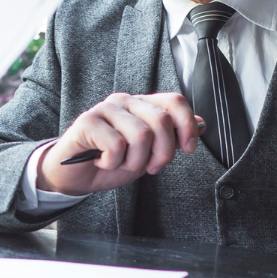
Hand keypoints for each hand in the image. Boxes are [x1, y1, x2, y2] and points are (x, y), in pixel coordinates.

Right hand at [36, 92, 205, 195]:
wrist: (74, 176)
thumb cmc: (110, 162)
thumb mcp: (148, 153)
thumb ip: (171, 138)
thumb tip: (202, 124)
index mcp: (141, 105)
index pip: (174, 102)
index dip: (187, 125)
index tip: (187, 149)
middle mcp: (124, 101)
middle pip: (162, 120)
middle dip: (163, 153)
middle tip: (151, 167)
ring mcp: (105, 109)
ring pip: (140, 135)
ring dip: (134, 162)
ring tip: (121, 164)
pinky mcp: (87, 122)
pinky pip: (116, 145)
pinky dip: (112, 163)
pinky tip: (102, 161)